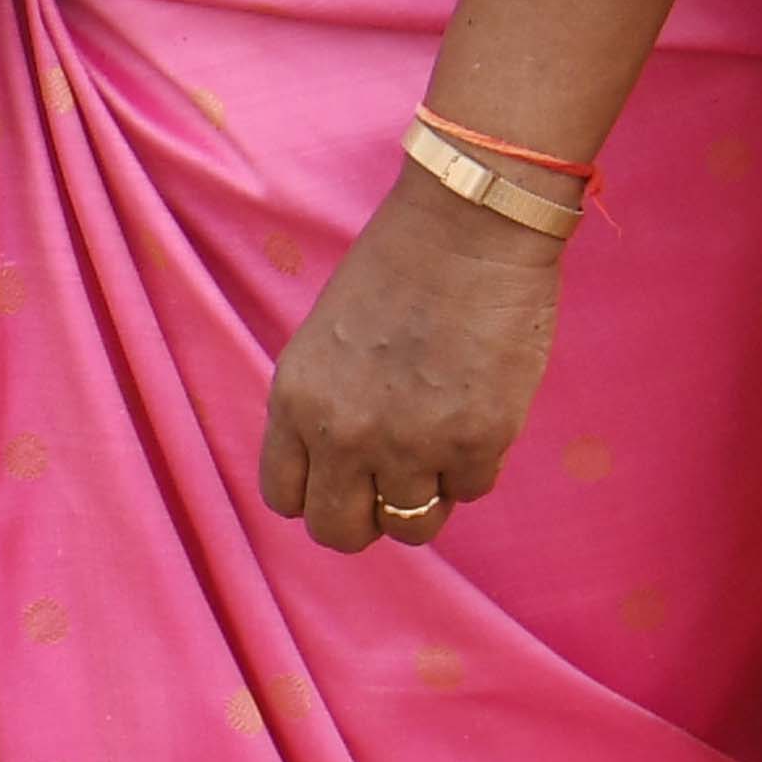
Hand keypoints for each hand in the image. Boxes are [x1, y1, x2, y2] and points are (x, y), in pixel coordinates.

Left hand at [255, 171, 560, 550]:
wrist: (466, 229)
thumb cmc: (395, 270)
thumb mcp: (323, 342)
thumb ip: (322, 408)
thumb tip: (338, 471)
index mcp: (295, 400)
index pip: (284, 498)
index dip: (316, 495)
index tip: (340, 481)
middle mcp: (344, 433)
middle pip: (340, 532)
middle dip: (365, 518)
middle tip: (390, 488)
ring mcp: (412, 444)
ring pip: (412, 525)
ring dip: (427, 492)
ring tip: (438, 438)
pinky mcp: (478, 443)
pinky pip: (471, 491)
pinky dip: (473, 465)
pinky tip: (474, 411)